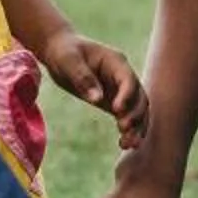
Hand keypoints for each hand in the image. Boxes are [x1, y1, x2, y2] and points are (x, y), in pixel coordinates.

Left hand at [41, 29, 150, 148]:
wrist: (58, 52)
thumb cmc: (63, 52)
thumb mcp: (68, 61)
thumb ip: (83, 78)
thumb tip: (98, 100)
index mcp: (115, 62)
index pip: (128, 80)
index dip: (126, 95)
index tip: (117, 110)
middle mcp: (123, 76)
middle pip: (139, 97)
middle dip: (136, 114)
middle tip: (123, 129)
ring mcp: (120, 90)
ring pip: (138, 110)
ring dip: (137, 127)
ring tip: (128, 144)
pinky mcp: (114, 102)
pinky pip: (127, 117)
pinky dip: (129, 130)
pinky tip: (124, 144)